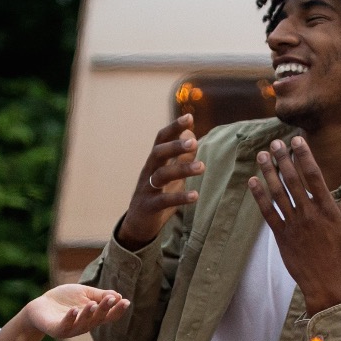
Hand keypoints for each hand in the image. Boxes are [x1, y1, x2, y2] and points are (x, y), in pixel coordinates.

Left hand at [19, 282, 129, 340]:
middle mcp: (85, 325)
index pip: (109, 315)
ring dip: (89, 314)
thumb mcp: (83, 293)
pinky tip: (74, 310)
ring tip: (93, 304)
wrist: (40, 306)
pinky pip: (65, 325)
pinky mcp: (57, 330)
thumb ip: (99, 295)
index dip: (118, 310)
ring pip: (84, 324)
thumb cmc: (63, 299)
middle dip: (105, 309)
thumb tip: (118, 295)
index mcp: (93, 316)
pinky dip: (70, 318)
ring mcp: (71, 328)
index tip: (126, 301)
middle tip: (111, 299)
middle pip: (98, 319)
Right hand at [115, 114, 202, 249]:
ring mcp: (147, 189)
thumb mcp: (170, 174)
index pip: (161, 139)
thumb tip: (193, 136)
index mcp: (154, 161)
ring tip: (202, 167)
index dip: (174, 128)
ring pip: (161, 175)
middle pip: (158, 153)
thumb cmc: (157, 194)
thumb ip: (181, 157)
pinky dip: (179, 197)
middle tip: (194, 142)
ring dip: (182, 169)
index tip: (189, 117)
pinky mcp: (149, 206)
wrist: (138, 223)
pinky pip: (164, 200)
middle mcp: (148, 171)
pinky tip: (195, 195)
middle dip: (175, 146)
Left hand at [251, 134, 340, 310]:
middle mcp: (309, 214)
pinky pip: (268, 212)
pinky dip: (259, 196)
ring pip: (278, 193)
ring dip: (269, 173)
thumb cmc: (339, 253)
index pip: (314, 176)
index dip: (304, 156)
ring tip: (263, 156)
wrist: (325, 281)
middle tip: (276, 143)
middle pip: (293, 181)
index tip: (297, 141)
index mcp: (327, 209)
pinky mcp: (281, 235)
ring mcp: (293, 224)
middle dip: (283, 160)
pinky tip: (253, 181)